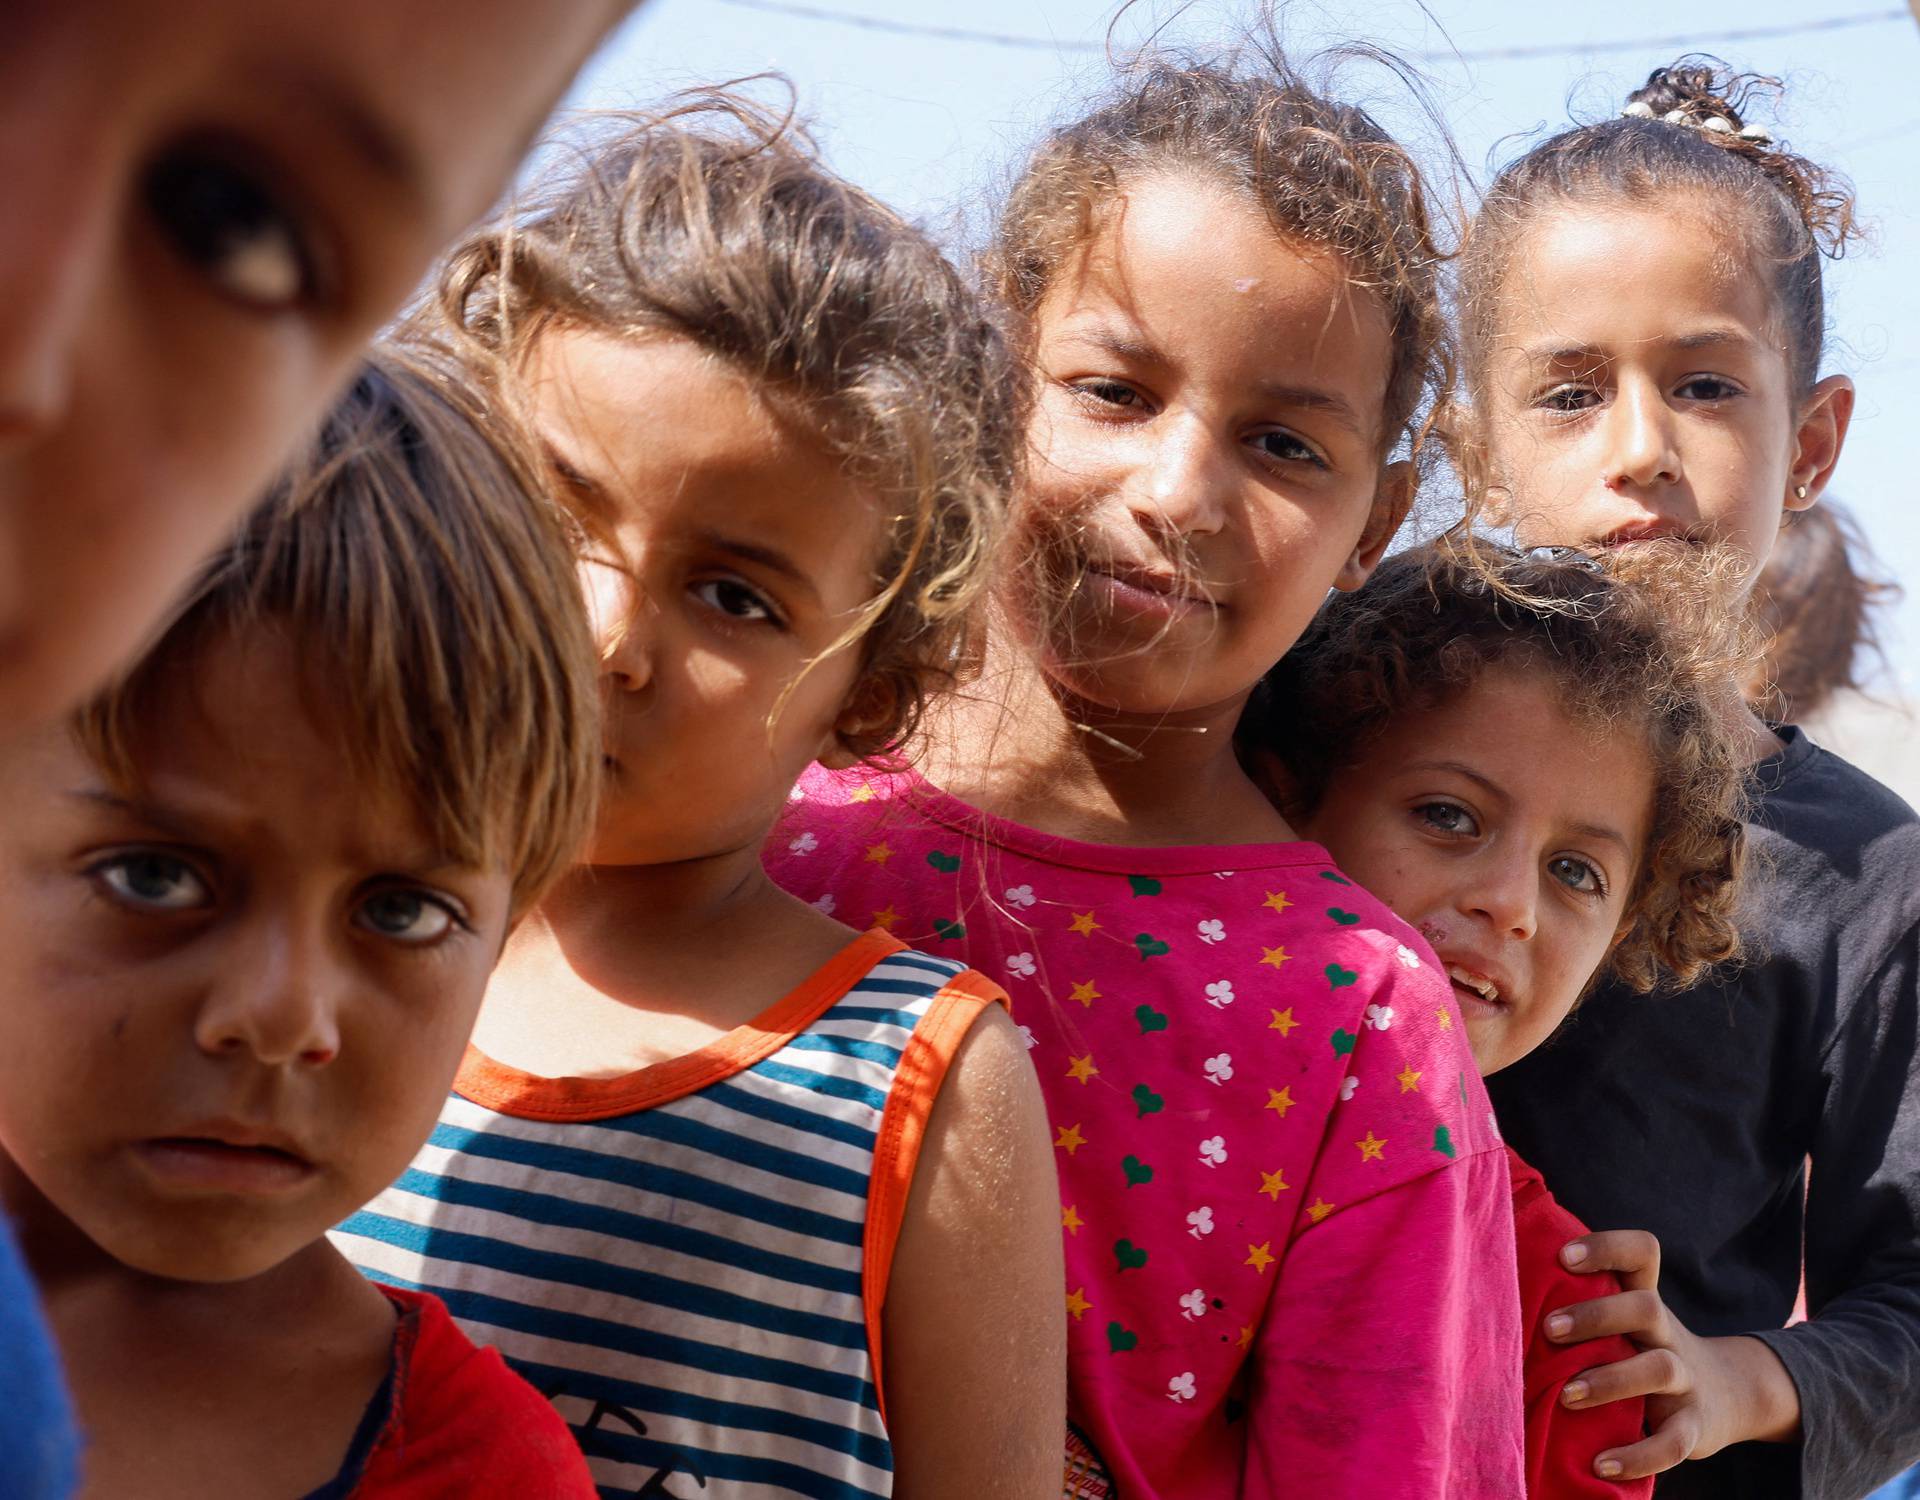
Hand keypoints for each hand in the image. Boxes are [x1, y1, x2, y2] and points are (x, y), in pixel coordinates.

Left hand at [1545, 1229, 1801, 1480]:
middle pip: (1646, 1307)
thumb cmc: (1642, 1347)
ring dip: (1609, 1380)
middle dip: (1596, 1315)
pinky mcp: (1694, 1427)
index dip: (1606, 1247)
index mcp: (1646, 1300)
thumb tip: (1496, 1288)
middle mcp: (1667, 1334)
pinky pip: (1673, 1443)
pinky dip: (1638, 1457)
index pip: (1641, 1253)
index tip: (1563, 1256)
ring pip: (1659, 1368)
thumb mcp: (1624, 1319)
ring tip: (1567, 1396)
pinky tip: (1601, 1464)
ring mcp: (1686, 1380)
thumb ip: (1580, 1301)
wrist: (1729, 1394)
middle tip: (1549, 1329)